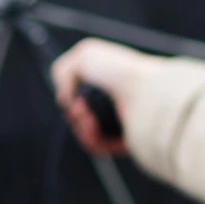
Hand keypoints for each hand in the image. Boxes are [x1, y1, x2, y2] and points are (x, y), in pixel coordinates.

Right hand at [50, 37, 155, 154]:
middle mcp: (118, 102)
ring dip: (80, 129)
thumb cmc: (117, 68)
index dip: (73, 101)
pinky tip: (92, 127)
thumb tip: (65, 99)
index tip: (71, 97)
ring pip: (91, 136)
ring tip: (85, 116)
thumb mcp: (83, 54)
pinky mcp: (129, 140)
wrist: (141, 87)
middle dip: (75, 116)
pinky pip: (102, 148)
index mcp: (112, 82)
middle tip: (79, 108)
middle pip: (85, 119)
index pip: (85, 98)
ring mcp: (124, 122)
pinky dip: (91, 140)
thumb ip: (63, 73)